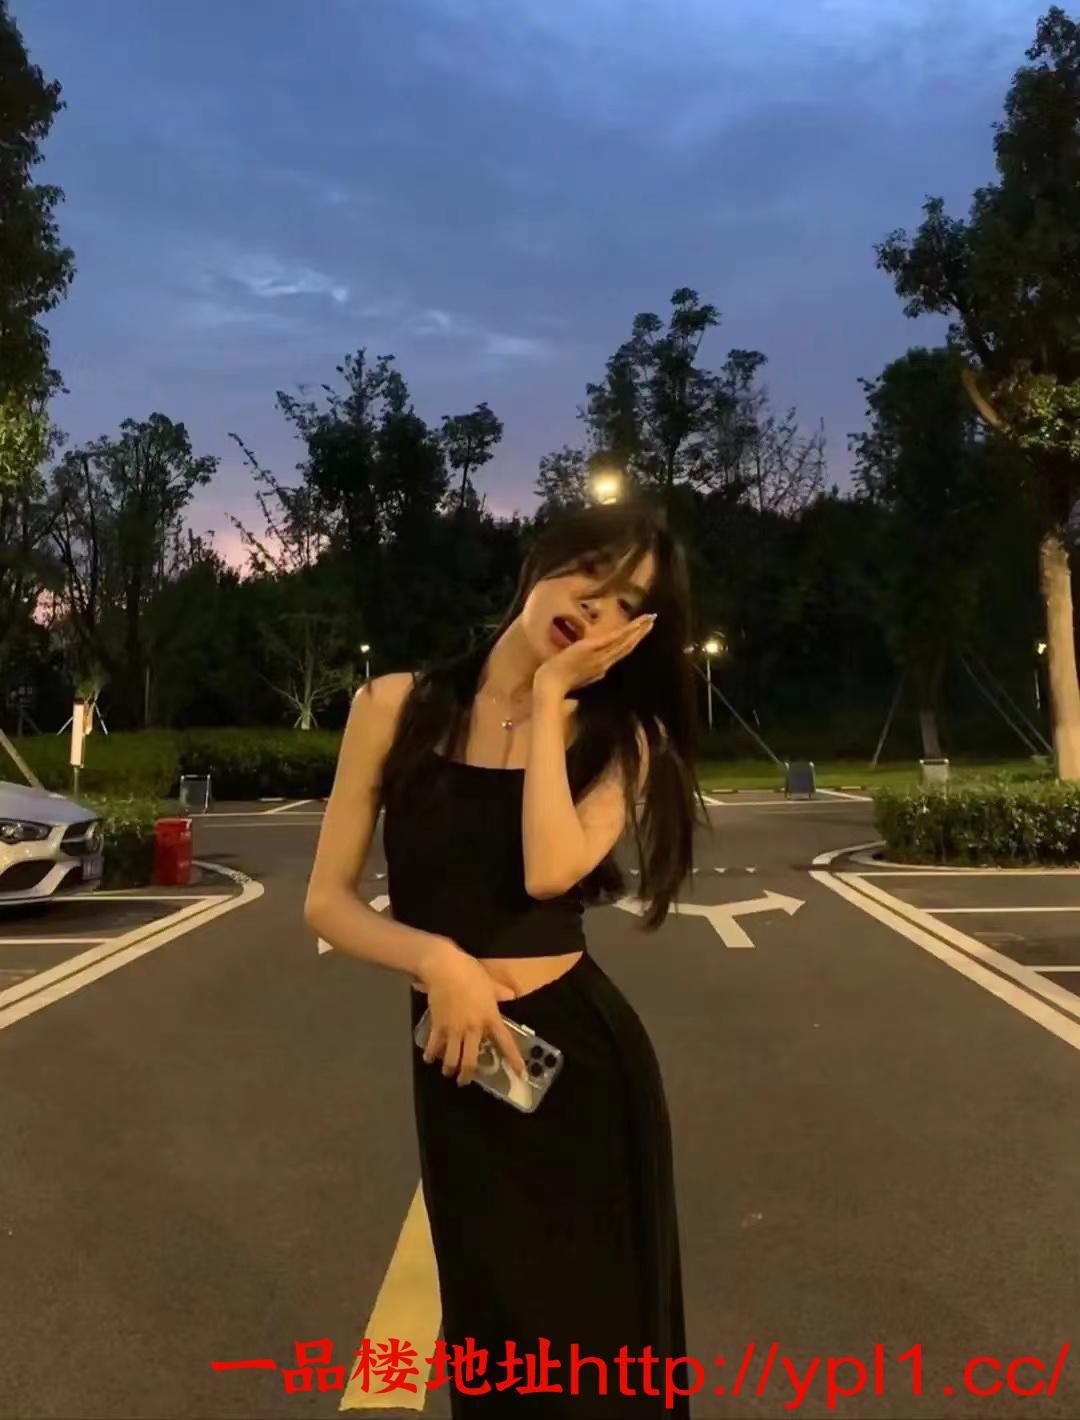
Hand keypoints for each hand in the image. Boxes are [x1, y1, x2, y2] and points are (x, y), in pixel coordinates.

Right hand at [416, 939, 528, 1085]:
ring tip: (448, 1071)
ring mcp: (454, 1029)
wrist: (445, 968)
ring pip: (451, 1059)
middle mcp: (473, 1029)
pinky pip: (434, 1046)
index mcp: (490, 1018)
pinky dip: (430, 1054)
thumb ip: (501, 992)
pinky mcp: (438, 1026)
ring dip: (449, 1068)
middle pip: (470, 1061)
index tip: (520, 1073)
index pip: (505, 1042)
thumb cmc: (471, 973)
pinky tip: (429, 1058)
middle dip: (466, 1075)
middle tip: (464, 1080)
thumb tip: (512, 995)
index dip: (513, 1059)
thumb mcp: (490, 982)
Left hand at [534, 613, 656, 697]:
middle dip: (641, 633)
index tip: (641, 632)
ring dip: (639, 629)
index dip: (632, 642)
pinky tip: (635, 625)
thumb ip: (590, 672)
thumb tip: (602, 673)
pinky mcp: (593, 649)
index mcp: (600, 667)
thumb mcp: (578, 676)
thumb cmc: (558, 681)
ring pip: (625, 642)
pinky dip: (626, 632)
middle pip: (627, 646)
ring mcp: (600, 656)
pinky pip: (614, 639)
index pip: (620, 652)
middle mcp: (604, 662)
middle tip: (653, 620)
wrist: (551, 684)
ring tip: (650, 618)